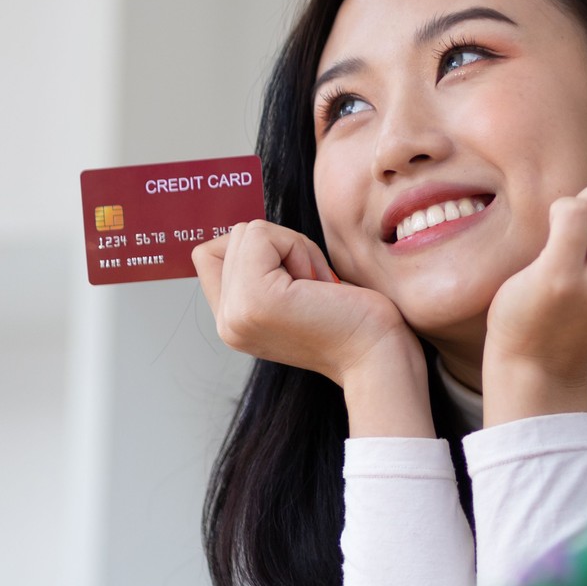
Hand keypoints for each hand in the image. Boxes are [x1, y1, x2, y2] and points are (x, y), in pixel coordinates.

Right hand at [192, 220, 417, 388]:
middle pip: (233, 237)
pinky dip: (297, 247)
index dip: (254, 248)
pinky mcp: (256, 300)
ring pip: (248, 232)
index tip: (295, 278)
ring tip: (316, 286)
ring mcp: (237, 313)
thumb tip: (248, 231)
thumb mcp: (293, 292)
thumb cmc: (353, 318)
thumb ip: (261, 270)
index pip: (209, 255)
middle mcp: (227, 322)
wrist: (377, 354)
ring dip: (293, 246)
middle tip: (314, 285)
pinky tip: (318, 285)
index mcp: (233, 322)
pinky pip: (262, 235)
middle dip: (282, 245)